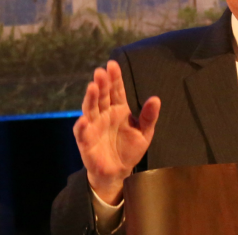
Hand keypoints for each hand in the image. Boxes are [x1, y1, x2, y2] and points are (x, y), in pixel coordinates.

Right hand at [73, 60, 160, 204]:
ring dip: (90, 98)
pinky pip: (82, 132)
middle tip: (101, 72)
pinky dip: (82, 126)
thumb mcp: (144, 133)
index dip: (114, 78)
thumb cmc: (130, 149)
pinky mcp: (86, 141)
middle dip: (101, 83)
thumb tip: (155, 99)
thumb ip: (148, 117)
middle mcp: (104, 114)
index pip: (116, 90)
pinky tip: (84, 119)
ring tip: (92, 87)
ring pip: (90, 109)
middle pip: (102, 96)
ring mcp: (94, 126)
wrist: (118, 172)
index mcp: (119, 109)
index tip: (112, 65)